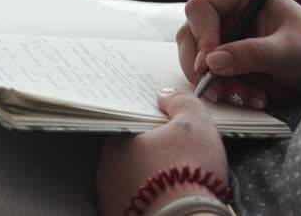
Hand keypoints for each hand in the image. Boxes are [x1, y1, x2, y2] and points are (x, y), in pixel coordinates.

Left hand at [96, 90, 227, 215]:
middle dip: (149, 153)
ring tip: (176, 180)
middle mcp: (105, 172)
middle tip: (177, 154)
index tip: (169, 129)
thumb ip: (180, 102)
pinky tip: (169, 200)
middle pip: (129, 155)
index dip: (150, 126)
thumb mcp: (195, 122)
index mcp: (116, 143)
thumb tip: (165, 95)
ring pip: (131, 182)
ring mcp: (110, 201)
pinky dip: (150, 200)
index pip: (129, 126)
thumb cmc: (189, 168)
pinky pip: (136, 204)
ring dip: (147, 179)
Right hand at [177, 0, 300, 108]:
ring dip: (215, 83)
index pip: (201, 6)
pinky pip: (208, 76)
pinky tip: (251, 98)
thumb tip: (212, 61)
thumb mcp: (289, 50)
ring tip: (247, 96)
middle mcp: (226, 12)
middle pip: (189, 35)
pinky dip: (224, 91)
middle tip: (222, 90)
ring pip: (195, 59)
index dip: (202, 33)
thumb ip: (252, 53)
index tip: (212, 61)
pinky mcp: (224, 59)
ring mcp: (223, 36)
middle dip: (204, 67)